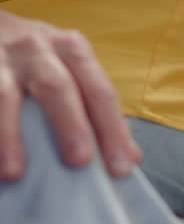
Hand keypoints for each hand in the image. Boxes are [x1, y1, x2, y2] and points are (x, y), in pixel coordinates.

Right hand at [0, 11, 141, 180]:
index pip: (99, 91)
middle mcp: (39, 50)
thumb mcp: (69, 65)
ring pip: (6, 96)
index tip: (121, 167)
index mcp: (72, 50)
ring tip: (15, 173)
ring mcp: (3, 60)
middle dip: (70, 124)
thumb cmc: (37, 56)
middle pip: (58, 87)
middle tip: (79, 162)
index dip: (112, 129)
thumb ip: (97, 107)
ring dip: (10, 134)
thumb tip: (130, 157)